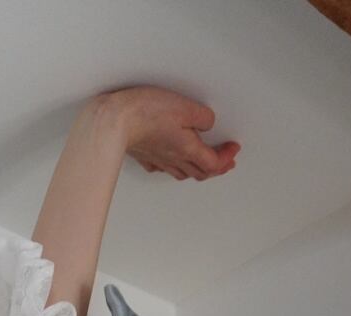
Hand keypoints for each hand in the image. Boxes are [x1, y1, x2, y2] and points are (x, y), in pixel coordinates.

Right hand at [100, 86, 239, 180]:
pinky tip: (170, 162)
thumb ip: (202, 116)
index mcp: (188, 149)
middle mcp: (175, 159)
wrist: (116, 120)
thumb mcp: (185, 107)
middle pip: (201, 172)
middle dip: (217, 168)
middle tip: (226, 162)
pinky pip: (162, 168)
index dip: (227, 157)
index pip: (214, 162)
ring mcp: (159, 160)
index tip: (234, 150)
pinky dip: (172, 167)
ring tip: (203, 164)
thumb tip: (208, 123)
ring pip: (183, 173)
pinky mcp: (145, 156)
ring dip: (197, 170)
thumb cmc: (147, 112)